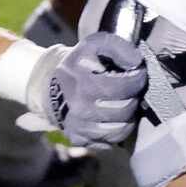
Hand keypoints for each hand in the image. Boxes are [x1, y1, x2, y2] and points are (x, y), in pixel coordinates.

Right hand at [20, 31, 148, 148]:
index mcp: (83, 82)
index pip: (122, 87)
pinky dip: (116, 131)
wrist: (47, 86)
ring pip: (119, 130)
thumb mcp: (93, 45)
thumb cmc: (78, 64)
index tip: (138, 73)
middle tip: (130, 89)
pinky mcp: (78, 139)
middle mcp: (79, 107)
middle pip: (124, 110)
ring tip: (123, 103)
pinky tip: (114, 117)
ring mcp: (78, 126)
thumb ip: (117, 46)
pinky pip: (109, 141)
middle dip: (133, 97)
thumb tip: (135, 62)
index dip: (137, 79)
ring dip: (127, 116)